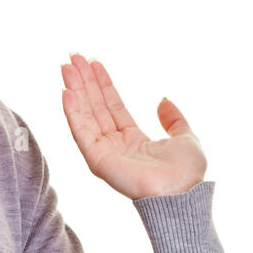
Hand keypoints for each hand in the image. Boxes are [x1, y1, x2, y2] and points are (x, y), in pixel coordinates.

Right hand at [60, 53, 206, 199]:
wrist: (182, 195)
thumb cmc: (186, 173)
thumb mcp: (186, 137)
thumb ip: (174, 119)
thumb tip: (163, 100)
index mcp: (134, 141)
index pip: (113, 107)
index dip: (103, 84)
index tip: (93, 62)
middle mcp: (116, 145)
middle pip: (95, 107)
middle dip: (84, 82)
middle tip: (73, 57)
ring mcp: (105, 153)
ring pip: (86, 116)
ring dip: (75, 90)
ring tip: (66, 66)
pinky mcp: (98, 160)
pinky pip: (82, 132)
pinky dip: (73, 112)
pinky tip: (67, 92)